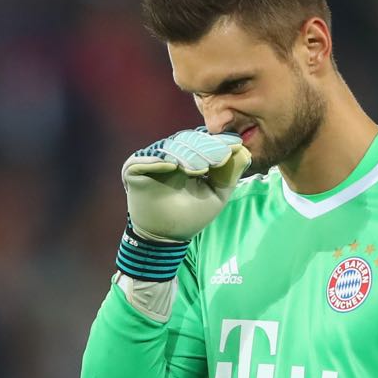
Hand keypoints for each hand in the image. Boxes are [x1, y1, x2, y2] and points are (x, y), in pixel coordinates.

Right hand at [122, 128, 251, 242]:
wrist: (168, 237)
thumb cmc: (193, 215)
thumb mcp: (217, 194)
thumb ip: (230, 174)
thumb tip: (244, 150)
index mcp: (190, 155)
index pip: (204, 140)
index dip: (219, 142)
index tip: (235, 145)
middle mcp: (170, 153)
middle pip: (187, 140)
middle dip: (205, 148)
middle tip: (220, 158)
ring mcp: (151, 160)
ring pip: (169, 148)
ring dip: (186, 155)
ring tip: (199, 169)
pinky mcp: (133, 169)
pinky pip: (143, 160)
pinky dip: (157, 161)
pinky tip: (172, 166)